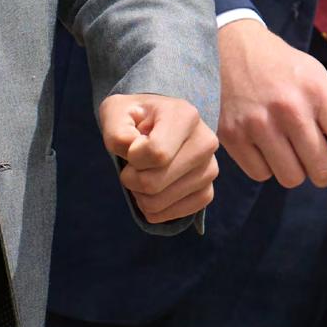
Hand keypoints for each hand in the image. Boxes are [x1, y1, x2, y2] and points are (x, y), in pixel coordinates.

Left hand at [99, 94, 217, 221]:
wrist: (154, 125)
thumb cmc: (134, 118)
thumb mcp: (115, 112)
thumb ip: (116, 131)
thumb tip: (132, 150)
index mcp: (186, 116)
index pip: (156, 153)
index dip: (132, 157)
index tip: (131, 146)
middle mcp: (205, 142)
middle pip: (154, 182)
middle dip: (131, 178)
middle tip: (131, 165)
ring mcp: (210, 170)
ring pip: (160, 202)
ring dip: (140, 194)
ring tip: (142, 174)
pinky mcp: (207, 192)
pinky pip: (173, 214)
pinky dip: (154, 209)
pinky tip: (151, 191)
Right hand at [214, 17, 326, 196]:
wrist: (230, 46)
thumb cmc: (282, 68)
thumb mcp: (315, 78)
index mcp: (317, 91)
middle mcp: (289, 108)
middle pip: (322, 170)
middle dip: (323, 170)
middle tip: (314, 154)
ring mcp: (258, 122)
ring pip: (292, 178)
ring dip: (293, 169)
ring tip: (284, 144)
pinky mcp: (232, 134)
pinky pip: (261, 175)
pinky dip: (265, 166)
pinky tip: (261, 142)